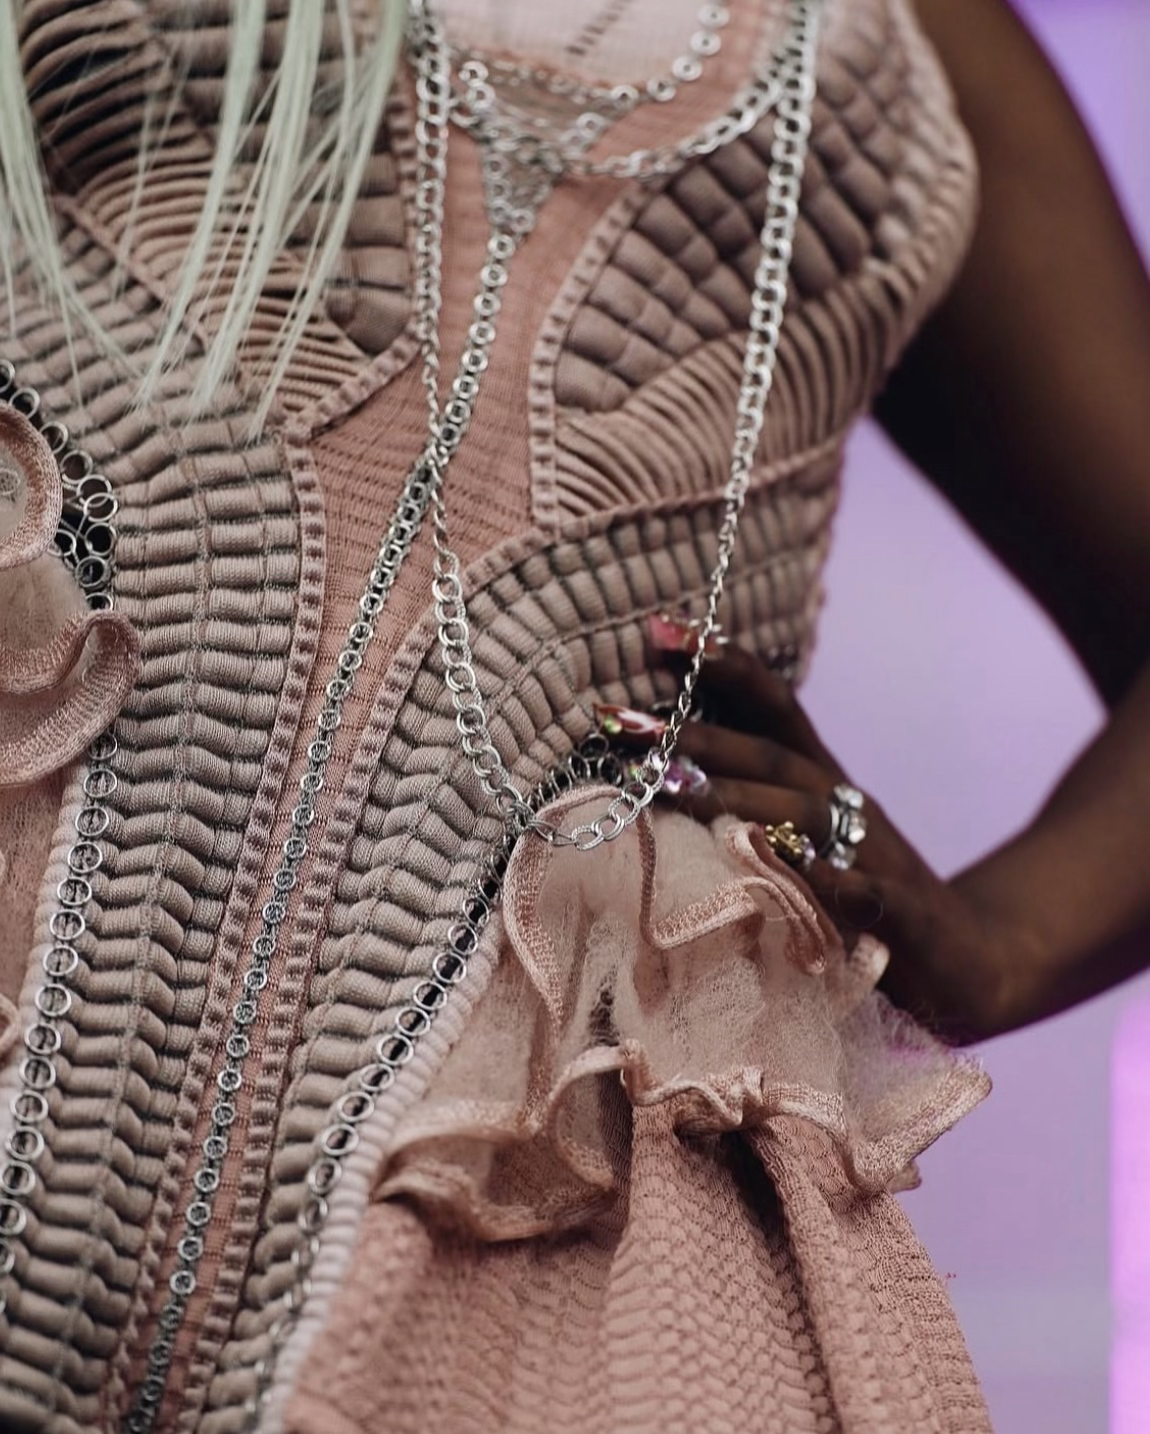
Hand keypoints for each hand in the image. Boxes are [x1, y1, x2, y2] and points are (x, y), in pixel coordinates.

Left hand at [666, 646, 1034, 1043]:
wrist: (970, 960)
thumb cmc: (858, 897)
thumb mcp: (801, 841)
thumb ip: (741, 804)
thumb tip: (654, 765)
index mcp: (820, 785)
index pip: (771, 707)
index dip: (719, 664)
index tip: (654, 629)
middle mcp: (845, 809)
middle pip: (770, 758)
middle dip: (694, 736)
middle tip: (619, 721)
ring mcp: (877, 861)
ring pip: (806, 815)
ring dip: (737, 798)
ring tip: (670, 786)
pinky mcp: (905, 920)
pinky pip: (871, 896)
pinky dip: (837, 882)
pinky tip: (799, 873)